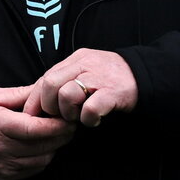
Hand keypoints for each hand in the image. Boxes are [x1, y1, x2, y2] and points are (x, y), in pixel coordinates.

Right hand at [0, 85, 75, 179]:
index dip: (56, 125)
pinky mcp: (6, 176)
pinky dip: (44, 157)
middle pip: (43, 145)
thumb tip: (45, 89)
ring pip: (43, 159)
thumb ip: (20, 94)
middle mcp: (2, 148)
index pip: (34, 128)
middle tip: (70, 123)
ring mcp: (5, 165)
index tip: (68, 118)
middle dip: (62, 135)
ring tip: (57, 134)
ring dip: (54, 147)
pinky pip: (35, 169)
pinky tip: (43, 146)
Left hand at [23, 49, 137, 126]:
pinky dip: (88, 119)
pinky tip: (94, 120)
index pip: (45, 77)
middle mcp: (85, 65)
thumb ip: (65, 79)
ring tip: (79, 116)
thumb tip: (38, 98)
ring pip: (66, 95)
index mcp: (76, 59)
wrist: (146, 75)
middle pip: (50, 84)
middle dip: (49, 106)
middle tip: (60, 116)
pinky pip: (90, 109)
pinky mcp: (112, 92)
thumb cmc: (112, 78)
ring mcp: (99, 78)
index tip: (33, 115)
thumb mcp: (87, 70)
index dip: (35, 99)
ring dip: (69, 113)